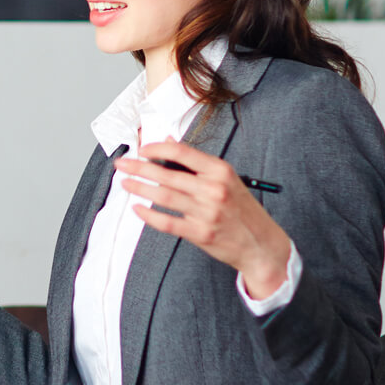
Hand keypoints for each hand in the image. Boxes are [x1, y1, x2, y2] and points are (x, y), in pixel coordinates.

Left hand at [114, 139, 292, 298]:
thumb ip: (197, 162)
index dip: (158, 148)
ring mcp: (207, 212)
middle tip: (121, 164)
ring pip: (164, 196)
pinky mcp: (201, 233)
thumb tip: (170, 140)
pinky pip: (168, 222)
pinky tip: (137, 209)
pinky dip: (149, 215)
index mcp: (221, 171)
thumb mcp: (227, 179)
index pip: (182, 152)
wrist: (262, 245)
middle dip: (139, 167)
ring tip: (125, 183)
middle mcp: (214, 190)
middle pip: (168, 174)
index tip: (142, 149)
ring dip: (140, 188)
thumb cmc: (242, 210)